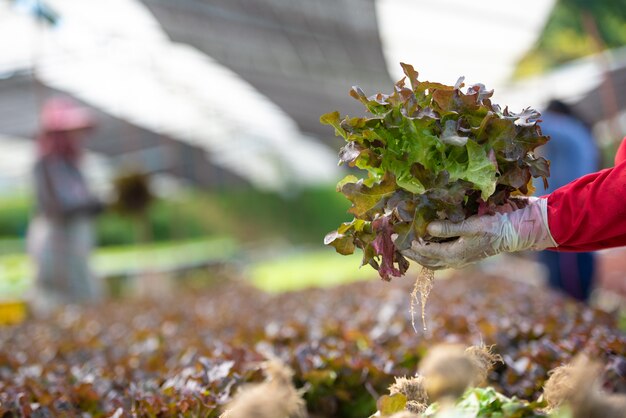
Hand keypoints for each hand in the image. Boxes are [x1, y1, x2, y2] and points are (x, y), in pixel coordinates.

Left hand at [401, 197, 556, 269]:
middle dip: (409, 252)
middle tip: (393, 243)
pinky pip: (440, 259)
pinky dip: (429, 255)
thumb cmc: (494, 228)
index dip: (409, 244)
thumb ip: (449, 228)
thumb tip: (427, 228)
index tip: (395, 236)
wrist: (514, 233)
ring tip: (404, 248)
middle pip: (425, 260)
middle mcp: (454, 260)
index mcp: (454, 254)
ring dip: (417, 256)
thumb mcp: (471, 225)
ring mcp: (458, 259)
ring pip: (432, 262)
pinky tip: (424, 248)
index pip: (425, 251)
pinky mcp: (462, 255)